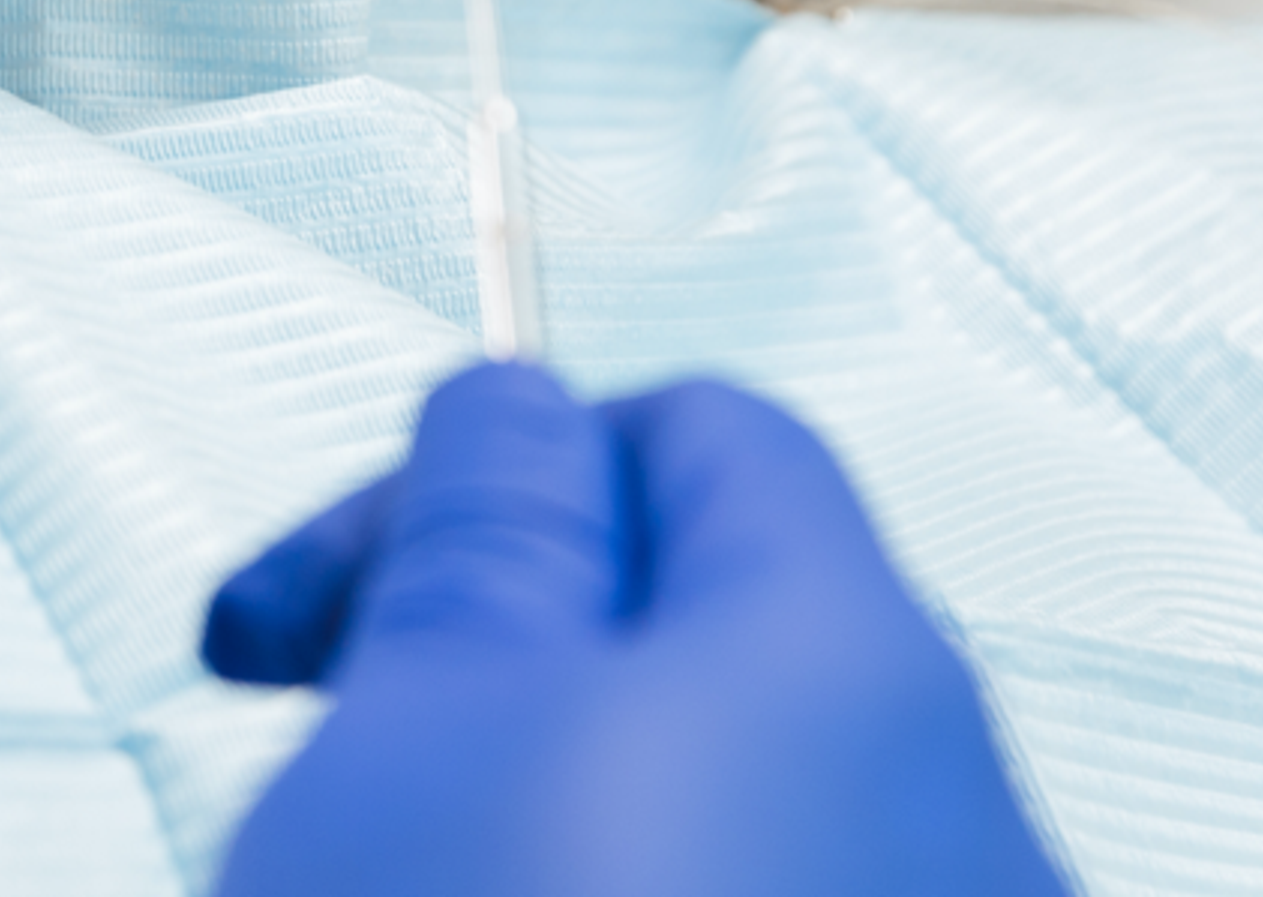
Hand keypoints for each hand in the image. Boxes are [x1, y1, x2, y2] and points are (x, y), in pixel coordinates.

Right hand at [204, 363, 1064, 896]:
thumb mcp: (428, 720)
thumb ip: (477, 530)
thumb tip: (512, 414)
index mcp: (847, 654)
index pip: (691, 437)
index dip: (476, 473)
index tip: (314, 600)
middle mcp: (947, 813)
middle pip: (693, 656)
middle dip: (472, 692)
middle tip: (318, 769)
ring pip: (691, 833)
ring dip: (509, 843)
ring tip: (369, 888)